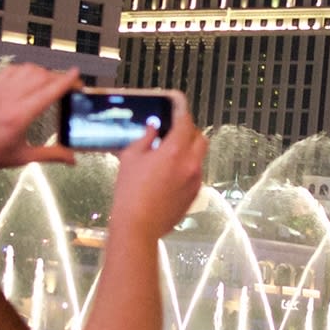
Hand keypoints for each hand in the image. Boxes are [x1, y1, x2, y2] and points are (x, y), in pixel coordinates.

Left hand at [0, 64, 79, 173]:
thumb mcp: (22, 157)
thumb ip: (50, 155)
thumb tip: (74, 160)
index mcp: (20, 116)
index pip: (49, 92)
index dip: (66, 81)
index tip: (78, 75)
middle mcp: (11, 98)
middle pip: (42, 76)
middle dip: (58, 78)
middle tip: (68, 86)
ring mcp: (0, 89)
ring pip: (28, 69)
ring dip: (43, 73)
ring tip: (50, 84)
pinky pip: (13, 70)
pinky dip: (26, 71)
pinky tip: (30, 80)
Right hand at [107, 92, 205, 240]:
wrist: (138, 226)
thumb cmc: (130, 191)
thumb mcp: (131, 158)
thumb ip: (145, 139)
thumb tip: (153, 129)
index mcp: (175, 151)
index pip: (185, 121)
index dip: (181, 109)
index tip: (176, 103)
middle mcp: (190, 163)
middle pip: (199, 137)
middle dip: (189, 130)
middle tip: (173, 130)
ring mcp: (195, 180)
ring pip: (199, 156)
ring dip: (189, 149)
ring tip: (169, 153)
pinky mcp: (194, 194)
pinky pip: (195, 172)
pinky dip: (187, 166)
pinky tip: (169, 173)